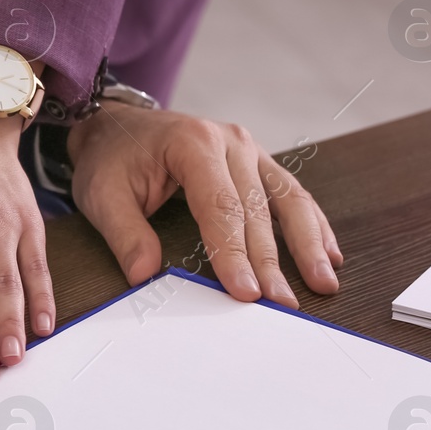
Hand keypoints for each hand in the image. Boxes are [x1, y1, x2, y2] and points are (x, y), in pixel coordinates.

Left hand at [66, 103, 342, 305]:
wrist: (116, 125)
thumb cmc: (110, 158)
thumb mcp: (102, 194)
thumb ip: (125, 234)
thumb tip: (144, 276)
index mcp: (192, 143)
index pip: (220, 206)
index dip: (234, 252)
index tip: (245, 292)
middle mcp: (229, 141)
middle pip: (257, 209)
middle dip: (270, 261)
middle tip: (282, 304)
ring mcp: (248, 149)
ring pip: (288, 199)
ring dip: (308, 244)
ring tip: (323, 283)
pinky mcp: (257, 162)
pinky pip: (291, 194)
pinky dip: (313, 225)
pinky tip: (329, 255)